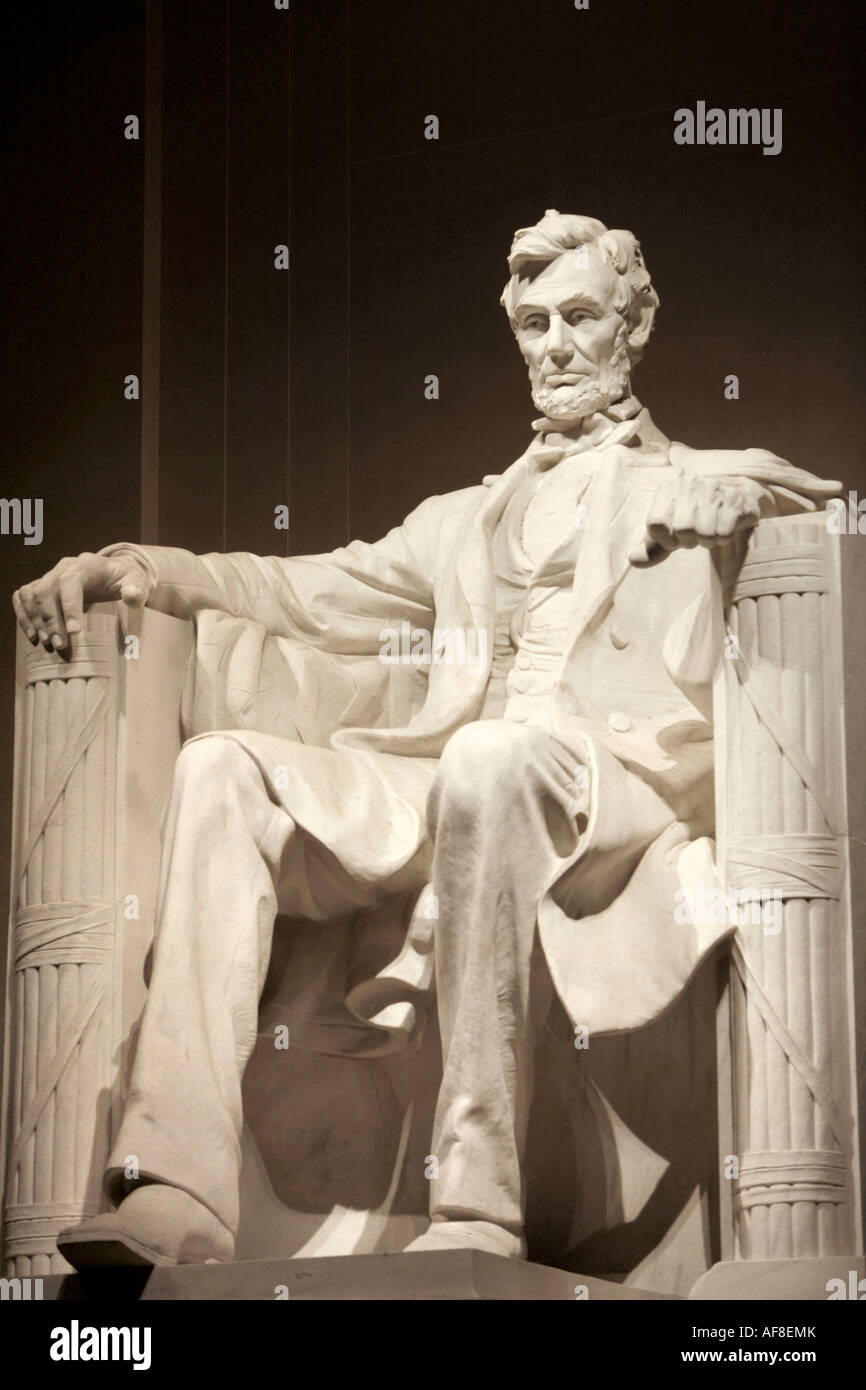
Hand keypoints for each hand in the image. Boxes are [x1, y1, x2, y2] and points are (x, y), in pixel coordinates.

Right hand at [12, 552, 152, 653]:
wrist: (116, 574)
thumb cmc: (127, 580)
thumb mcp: (138, 583)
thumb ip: (137, 590)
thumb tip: (131, 596)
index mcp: (87, 565)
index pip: (70, 582)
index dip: (69, 606)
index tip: (75, 632)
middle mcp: (64, 568)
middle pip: (46, 590)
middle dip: (51, 620)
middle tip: (60, 645)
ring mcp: (51, 576)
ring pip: (32, 594)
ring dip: (35, 620)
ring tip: (46, 643)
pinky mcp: (43, 586)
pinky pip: (23, 596)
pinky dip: (23, 615)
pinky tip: (32, 636)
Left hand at [629, 475, 763, 567]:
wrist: (731, 500)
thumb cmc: (693, 519)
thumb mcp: (669, 533)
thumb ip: (651, 549)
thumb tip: (634, 561)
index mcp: (667, 489)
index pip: (655, 523)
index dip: (665, 540)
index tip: (674, 539)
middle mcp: (688, 484)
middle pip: (683, 529)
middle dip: (689, 541)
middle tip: (695, 535)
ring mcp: (713, 489)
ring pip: (705, 533)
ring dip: (707, 541)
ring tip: (709, 531)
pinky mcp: (734, 499)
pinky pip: (724, 533)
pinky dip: (723, 538)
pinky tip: (723, 526)